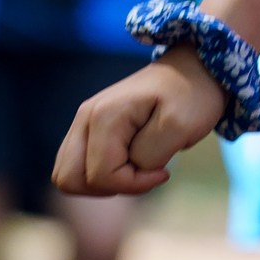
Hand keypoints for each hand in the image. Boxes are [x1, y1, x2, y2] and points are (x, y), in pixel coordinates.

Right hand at [52, 49, 226, 197]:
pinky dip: (102, 175)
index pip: (100, 176)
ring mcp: (82, 123)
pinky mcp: (88, 131)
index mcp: (103, 116)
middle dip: (110, 187)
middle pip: (68, 179)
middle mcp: (84, 118)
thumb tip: (130, 170)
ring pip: (69, 176)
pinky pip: (79, 168)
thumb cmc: (190, 98)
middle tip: (143, 172)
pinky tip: (129, 163)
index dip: (134, 183)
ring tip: (137, 167)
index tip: (164, 171)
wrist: (190, 73)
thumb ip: (150, 155)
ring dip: (104, 183)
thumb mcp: (181, 127)